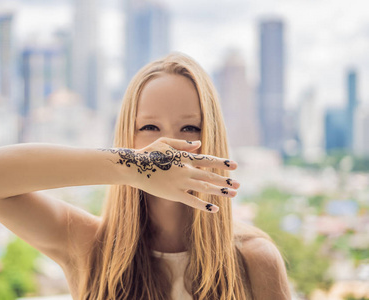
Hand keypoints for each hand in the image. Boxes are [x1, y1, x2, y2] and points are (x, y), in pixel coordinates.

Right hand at [124, 137, 239, 212]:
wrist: (133, 167)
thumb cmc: (148, 153)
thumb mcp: (165, 143)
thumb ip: (183, 144)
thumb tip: (199, 144)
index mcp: (184, 157)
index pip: (207, 160)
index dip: (222, 162)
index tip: (234, 165)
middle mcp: (185, 170)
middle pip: (210, 175)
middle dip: (225, 180)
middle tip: (239, 185)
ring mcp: (180, 183)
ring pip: (204, 188)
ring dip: (220, 191)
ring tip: (233, 195)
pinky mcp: (173, 194)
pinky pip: (192, 201)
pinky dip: (204, 205)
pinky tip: (215, 209)